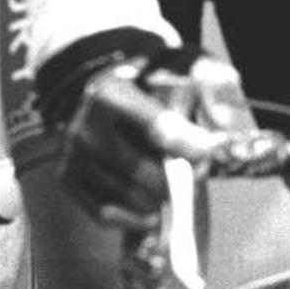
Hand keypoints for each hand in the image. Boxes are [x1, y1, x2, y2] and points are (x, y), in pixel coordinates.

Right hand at [60, 53, 254, 229]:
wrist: (103, 94)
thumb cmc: (150, 86)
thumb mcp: (184, 70)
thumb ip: (212, 85)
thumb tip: (223, 121)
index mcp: (113, 94)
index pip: (151, 124)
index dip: (182, 142)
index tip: (204, 151)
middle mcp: (85, 126)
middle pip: (147, 173)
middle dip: (178, 178)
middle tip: (192, 172)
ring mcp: (73, 156)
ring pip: (131, 197)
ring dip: (161, 200)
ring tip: (171, 187)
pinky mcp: (66, 179)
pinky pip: (105, 214)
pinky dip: (135, 218)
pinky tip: (151, 209)